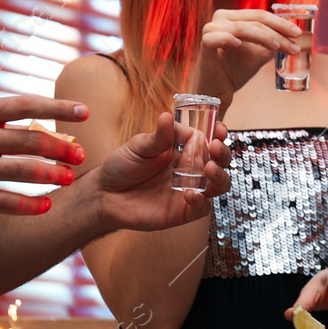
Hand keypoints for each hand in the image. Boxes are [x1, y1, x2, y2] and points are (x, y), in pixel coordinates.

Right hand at [0, 95, 89, 221]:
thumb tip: (42, 123)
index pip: (25, 105)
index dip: (58, 108)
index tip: (85, 111)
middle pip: (30, 140)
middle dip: (62, 147)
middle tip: (81, 154)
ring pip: (23, 171)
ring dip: (53, 175)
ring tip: (69, 178)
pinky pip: (6, 201)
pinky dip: (30, 204)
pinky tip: (46, 205)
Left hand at [90, 111, 231, 232]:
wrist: (104, 195)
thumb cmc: (121, 166)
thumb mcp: (138, 146)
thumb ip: (158, 136)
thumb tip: (168, 117)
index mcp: (184, 149)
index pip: (209, 139)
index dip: (219, 134)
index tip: (220, 129)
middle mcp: (191, 169)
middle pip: (220, 161)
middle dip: (223, 153)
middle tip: (216, 148)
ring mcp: (190, 189)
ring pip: (218, 185)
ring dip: (220, 176)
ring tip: (209, 169)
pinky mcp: (183, 211)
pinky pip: (202, 208)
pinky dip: (201, 201)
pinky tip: (190, 194)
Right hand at [196, 9, 303, 105]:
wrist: (217, 93)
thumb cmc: (235, 71)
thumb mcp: (259, 54)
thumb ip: (273, 43)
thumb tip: (294, 37)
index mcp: (233, 17)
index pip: (260, 15)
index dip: (281, 24)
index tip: (298, 34)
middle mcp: (221, 18)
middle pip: (255, 20)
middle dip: (277, 33)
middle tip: (293, 46)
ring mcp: (211, 30)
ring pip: (242, 28)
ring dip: (263, 37)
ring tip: (276, 48)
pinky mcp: (204, 45)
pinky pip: (215, 37)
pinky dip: (228, 39)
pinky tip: (239, 44)